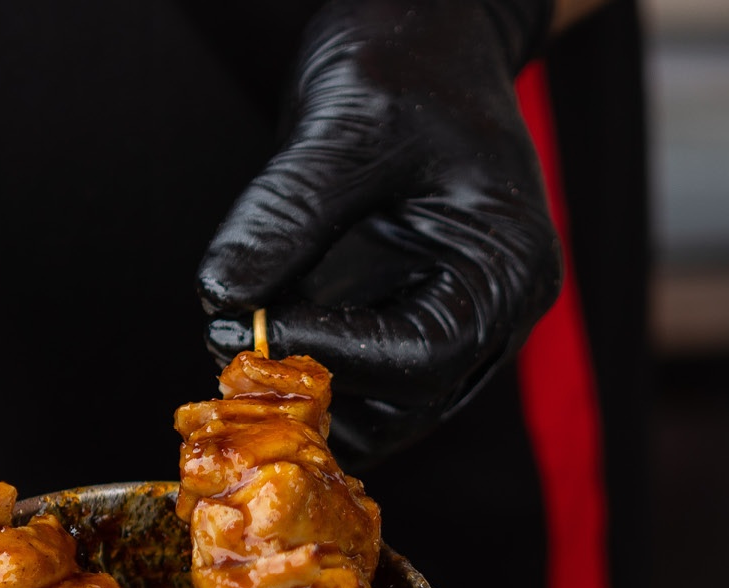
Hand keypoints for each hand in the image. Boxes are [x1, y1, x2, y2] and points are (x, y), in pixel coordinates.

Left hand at [198, 0, 560, 465]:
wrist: (429, 28)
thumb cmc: (406, 59)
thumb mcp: (344, 121)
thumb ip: (285, 212)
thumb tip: (221, 297)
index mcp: (507, 265)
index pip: (424, 356)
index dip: (333, 355)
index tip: (250, 328)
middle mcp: (497, 309)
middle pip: (410, 402)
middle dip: (317, 385)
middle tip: (228, 346)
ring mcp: (459, 319)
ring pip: (389, 408)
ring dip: (311, 394)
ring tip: (236, 341)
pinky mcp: (414, 315)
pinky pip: (370, 380)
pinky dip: (314, 374)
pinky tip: (257, 338)